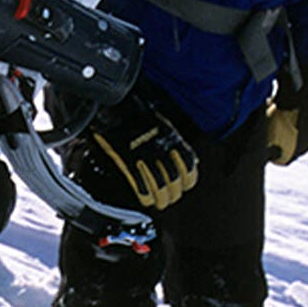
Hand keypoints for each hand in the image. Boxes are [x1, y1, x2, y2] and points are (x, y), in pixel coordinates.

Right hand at [74, 93, 198, 208]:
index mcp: (171, 138)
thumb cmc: (138, 114)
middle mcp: (161, 147)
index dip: (188, 180)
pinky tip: (145, 199)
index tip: (185, 186)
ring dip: (161, 198)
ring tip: (160, 203)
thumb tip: (190, 160)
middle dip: (174, 193)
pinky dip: (145, 194)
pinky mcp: (127, 158)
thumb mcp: (163, 124)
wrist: (117, 103)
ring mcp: (144, 154)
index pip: (188, 165)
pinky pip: (139, 182)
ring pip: (159, 184)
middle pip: (174, 179)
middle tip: (170, 199)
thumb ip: (175, 143)